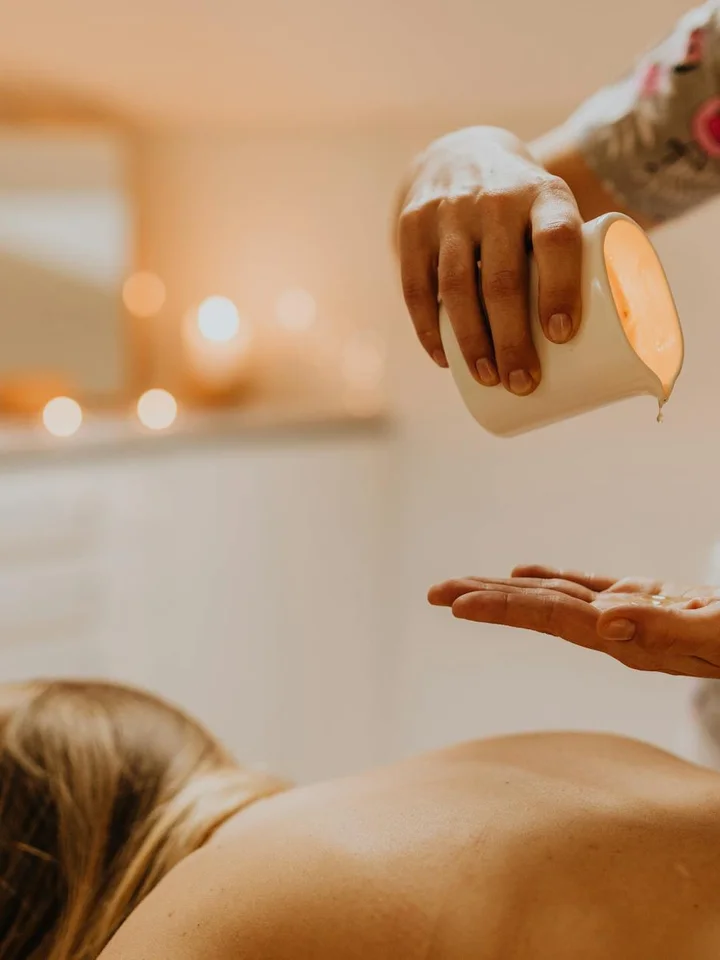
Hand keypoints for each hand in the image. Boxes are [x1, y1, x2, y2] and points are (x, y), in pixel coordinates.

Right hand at [397, 127, 582, 395]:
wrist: (461, 152)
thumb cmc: (524, 210)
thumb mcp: (551, 211)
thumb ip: (570, 263)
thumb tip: (595, 349)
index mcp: (543, 194)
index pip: (556, 238)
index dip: (560, 288)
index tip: (561, 337)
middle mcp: (495, 198)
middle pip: (502, 278)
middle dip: (511, 339)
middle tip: (523, 382)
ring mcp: (449, 212)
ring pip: (456, 286)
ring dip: (472, 341)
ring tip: (488, 378)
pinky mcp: (413, 228)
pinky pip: (415, 286)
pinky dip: (428, 328)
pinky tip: (443, 358)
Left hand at [428, 564, 719, 677]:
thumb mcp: (711, 633)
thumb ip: (664, 628)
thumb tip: (605, 622)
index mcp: (623, 636)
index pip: (548, 618)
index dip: (502, 609)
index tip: (455, 605)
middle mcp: (612, 628)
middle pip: (537, 608)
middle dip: (484, 598)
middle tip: (432, 592)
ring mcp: (622, 614)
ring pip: (553, 595)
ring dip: (505, 588)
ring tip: (460, 585)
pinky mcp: (639, 599)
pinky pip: (584, 587)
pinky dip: (551, 578)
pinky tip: (523, 574)